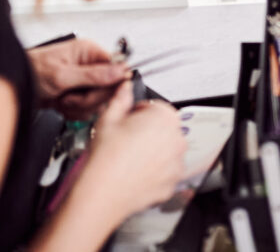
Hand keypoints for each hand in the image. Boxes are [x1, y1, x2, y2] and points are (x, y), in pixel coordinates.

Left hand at [27, 38, 128, 118]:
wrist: (15, 88)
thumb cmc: (31, 72)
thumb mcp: (62, 75)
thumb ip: (94, 75)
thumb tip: (120, 71)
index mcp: (89, 52)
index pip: (117, 68)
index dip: (112, 84)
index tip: (101, 94)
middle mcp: (90, 66)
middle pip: (109, 89)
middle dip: (89, 98)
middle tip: (71, 96)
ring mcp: (84, 82)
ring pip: (98, 102)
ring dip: (79, 106)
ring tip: (63, 99)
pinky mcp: (79, 95)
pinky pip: (87, 110)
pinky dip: (73, 112)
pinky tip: (61, 105)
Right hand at [87, 81, 186, 214]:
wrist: (103, 192)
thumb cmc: (106, 158)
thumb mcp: (108, 118)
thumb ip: (121, 98)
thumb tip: (125, 88)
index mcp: (164, 118)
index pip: (156, 107)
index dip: (140, 113)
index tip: (130, 120)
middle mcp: (176, 140)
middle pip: (164, 129)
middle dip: (148, 132)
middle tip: (127, 140)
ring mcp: (176, 163)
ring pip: (166, 151)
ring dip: (153, 152)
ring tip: (130, 157)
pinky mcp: (172, 183)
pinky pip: (166, 172)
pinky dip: (155, 171)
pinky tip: (136, 171)